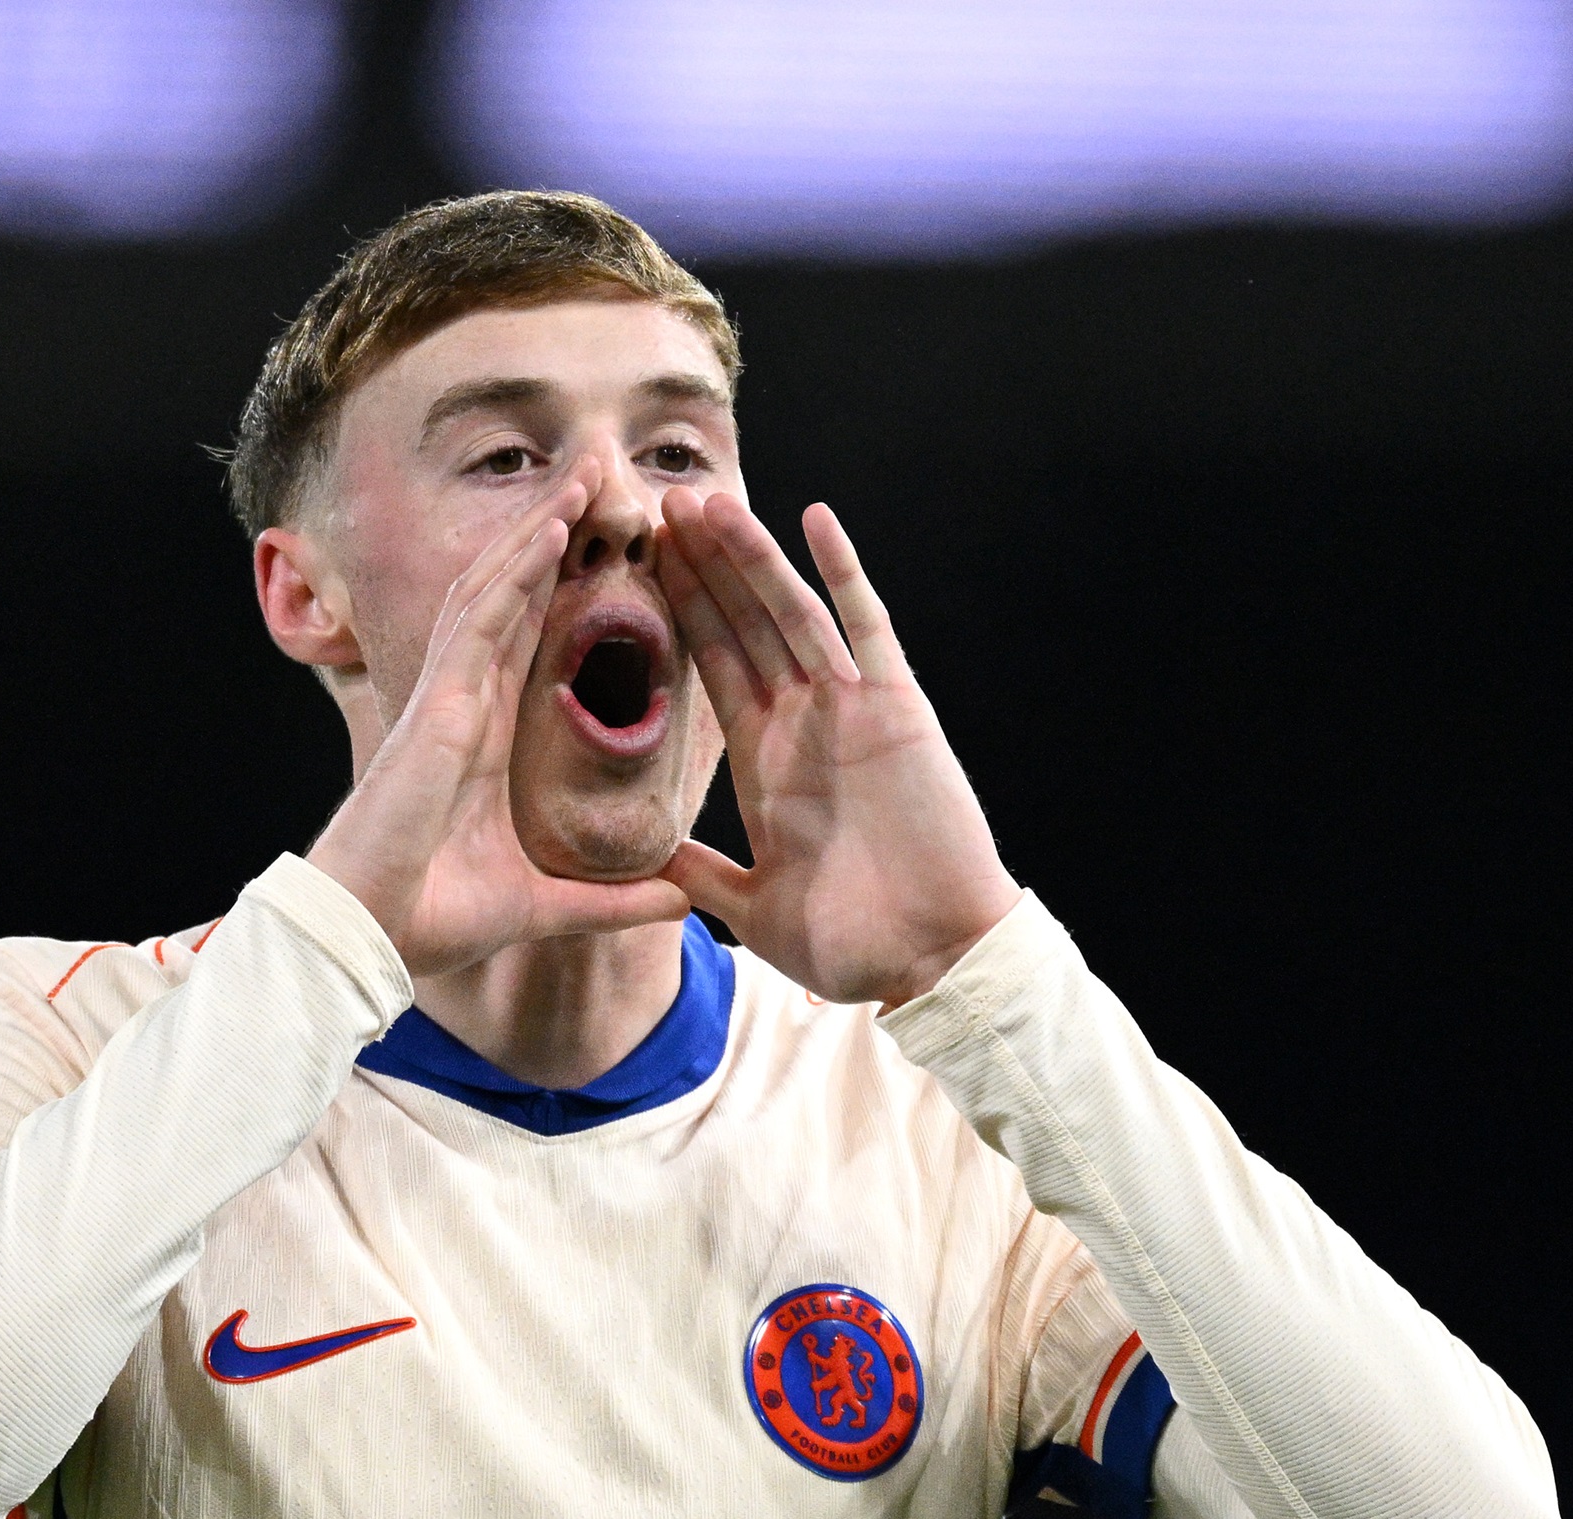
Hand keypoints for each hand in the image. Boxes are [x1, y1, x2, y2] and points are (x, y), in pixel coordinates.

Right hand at [308, 481, 690, 977]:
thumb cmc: (432, 920)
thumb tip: (677, 902)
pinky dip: (515, 571)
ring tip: (583, 476)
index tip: (607, 551)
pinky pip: (480, 621)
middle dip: (552, 537)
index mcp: (485, 741)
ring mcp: (448, 700)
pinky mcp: (437, 706)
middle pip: (513, 599)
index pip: (531, 644)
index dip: (562, 591)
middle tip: (597, 480)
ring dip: (538, 531)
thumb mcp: (546, 907)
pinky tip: (551, 529)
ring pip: (496, 591)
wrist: (370, 938)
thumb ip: (609, 904)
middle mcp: (466, 707)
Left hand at [657, 492, 1018, 1006]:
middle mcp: (803, 723)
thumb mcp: (755, 908)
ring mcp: (850, 710)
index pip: (711, 665)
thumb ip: (704, 876)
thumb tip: (646, 863)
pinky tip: (815, 518)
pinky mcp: (897, 710)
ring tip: (706, 502)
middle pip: (742, 623)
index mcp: (765, 762)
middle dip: (703, 566)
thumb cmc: (854, 944)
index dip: (678, 612)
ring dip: (749, 556)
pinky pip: (866, 628)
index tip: (640, 562)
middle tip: (660, 505)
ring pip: (788, 613)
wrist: (933, 961)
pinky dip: (842, 572)